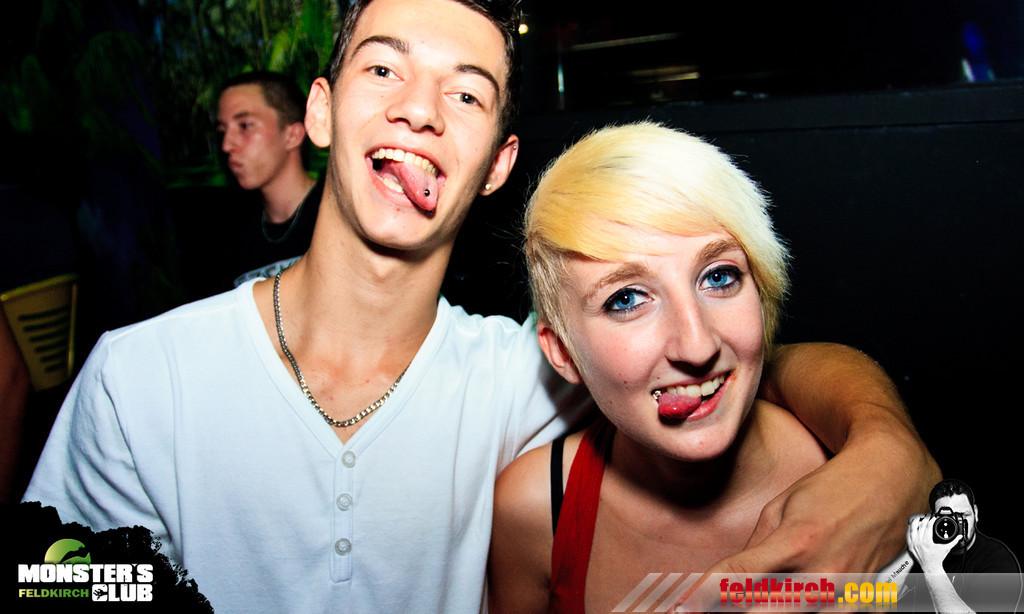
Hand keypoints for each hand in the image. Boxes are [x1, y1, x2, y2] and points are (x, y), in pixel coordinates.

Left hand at [673, 418, 936, 610]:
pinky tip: (787, 605)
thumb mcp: (784, 507)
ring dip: (762, 611)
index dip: (704, 595)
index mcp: (795, 542)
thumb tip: (730, 581)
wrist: (894, 480)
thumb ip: (756, 548)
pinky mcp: (868, 603)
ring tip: (738, 606)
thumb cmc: (833, 488)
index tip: (681, 604)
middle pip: (762, 612)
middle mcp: (822, 573)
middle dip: (729, 610)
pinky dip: (805, 612)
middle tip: (704, 607)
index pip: (737, 579)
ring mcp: (847, 594)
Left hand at [906, 513, 957, 572]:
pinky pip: (907, 534)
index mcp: (927, 542)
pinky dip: (909, 528)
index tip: (933, 517)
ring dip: (915, 521)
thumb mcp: (946, 549)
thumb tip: (960, 536)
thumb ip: (954, 541)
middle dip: (924, 518)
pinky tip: (912, 525)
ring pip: (911, 528)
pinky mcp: (910, 545)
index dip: (931, 519)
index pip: (928, 526)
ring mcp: (913, 543)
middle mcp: (919, 542)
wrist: (930, 567)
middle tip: (928, 516)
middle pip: (920, 525)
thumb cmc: (937, 558)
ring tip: (919, 517)